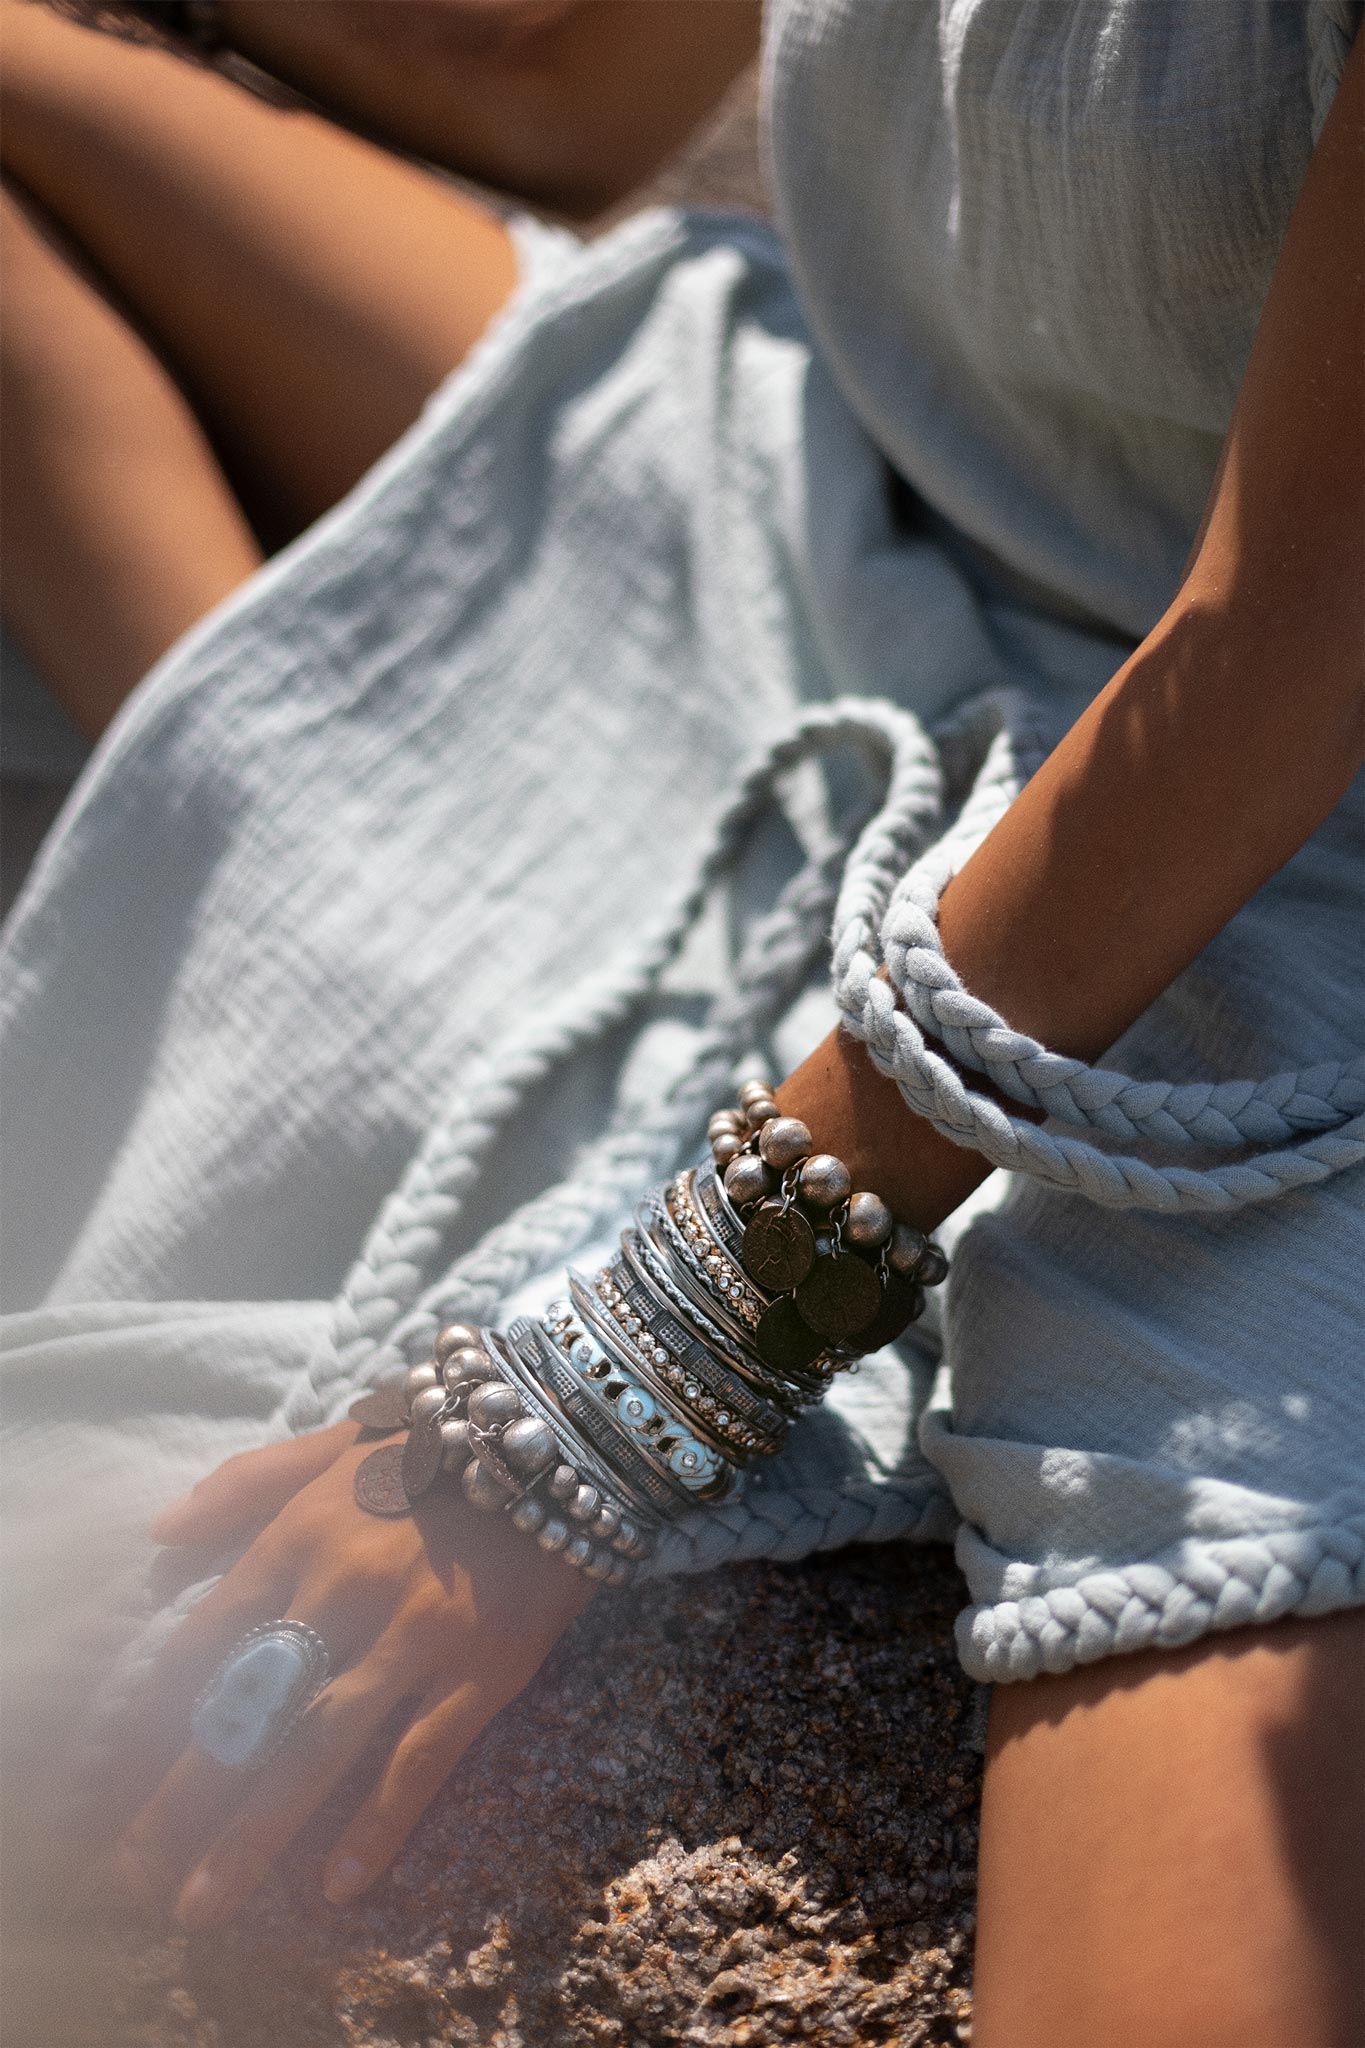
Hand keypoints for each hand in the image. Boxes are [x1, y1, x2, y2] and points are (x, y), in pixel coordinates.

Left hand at [114, 1430, 594, 1924]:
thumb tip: (157, 1537)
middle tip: (132, 1876)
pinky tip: (336, 1886)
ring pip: (317, 1749)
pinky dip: (376, 1826)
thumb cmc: (438, 1441)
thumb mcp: (332, 1445)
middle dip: (180, 1801)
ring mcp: (414, 1632)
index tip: (113, 1784)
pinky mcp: (482, 1667)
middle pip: (246, 1711)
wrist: (560, 1432)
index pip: (204, 1640)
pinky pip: (419, 1759)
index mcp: (300, 1535)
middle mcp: (343, 1588)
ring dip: (251, 1835)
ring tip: (200, 1905)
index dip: (153, 1719)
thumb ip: (245, 1485)